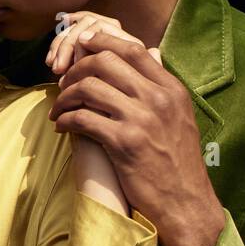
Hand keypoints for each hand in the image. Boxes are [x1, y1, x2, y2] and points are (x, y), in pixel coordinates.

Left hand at [47, 20, 225, 245]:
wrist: (185, 203)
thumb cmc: (177, 164)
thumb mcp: (179, 118)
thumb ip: (160, 90)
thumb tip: (147, 56)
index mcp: (171, 89)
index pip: (133, 49)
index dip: (102, 42)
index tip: (82, 47)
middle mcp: (158, 98)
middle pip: (104, 62)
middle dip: (76, 70)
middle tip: (64, 84)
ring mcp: (141, 119)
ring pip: (88, 88)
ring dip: (65, 96)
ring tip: (59, 109)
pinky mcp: (124, 142)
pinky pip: (82, 118)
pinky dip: (65, 120)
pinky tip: (61, 127)